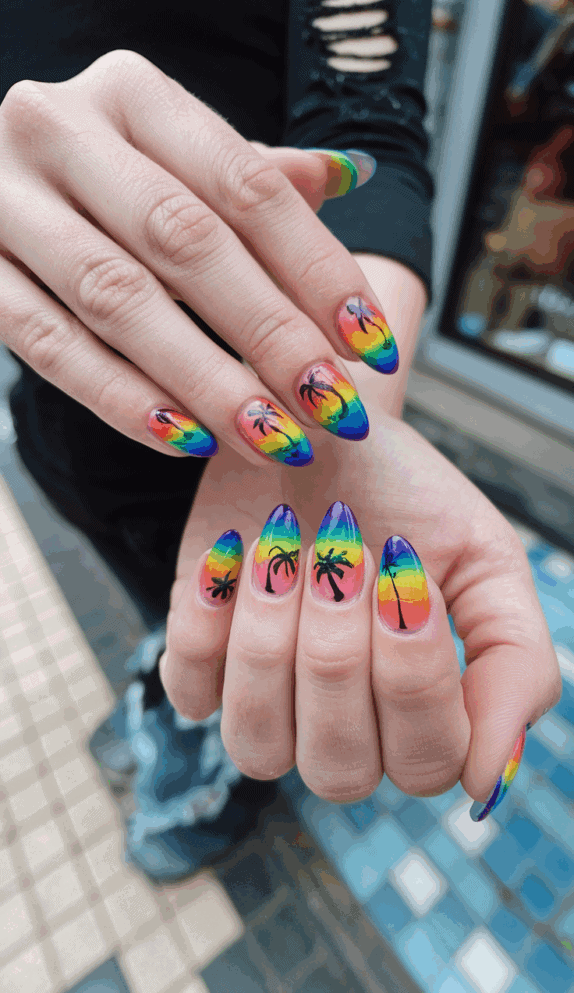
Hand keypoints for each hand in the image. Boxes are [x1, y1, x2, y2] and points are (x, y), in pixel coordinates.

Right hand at [0, 49, 407, 467]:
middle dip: (270, 334)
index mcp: (132, 91)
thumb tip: (355, 172)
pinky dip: (121, 398)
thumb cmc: (105, 174)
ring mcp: (2, 199)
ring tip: (274, 439)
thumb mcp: (178, 153)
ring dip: (206, 381)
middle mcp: (60, 129)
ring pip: (118, 301)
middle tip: (331, 406)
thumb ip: (256, 172)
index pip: (246, 185)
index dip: (317, 270)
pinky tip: (185, 439)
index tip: (370, 345)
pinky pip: (49, 345)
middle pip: (186, 242)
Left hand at [160, 402, 560, 811]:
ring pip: (257, 746)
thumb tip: (487, 777)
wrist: (326, 434)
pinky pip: (188, 691)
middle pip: (338, 766)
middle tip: (348, 552)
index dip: (414, 677)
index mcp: (421, 719)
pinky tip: (234, 552)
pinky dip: (206, 619)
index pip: (426, 763)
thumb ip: (516, 662)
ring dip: (271, 639)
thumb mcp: (487, 560)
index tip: (408, 571)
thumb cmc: (410, 498)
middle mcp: (342, 732)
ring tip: (285, 548)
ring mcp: (265, 707)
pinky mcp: (200, 667)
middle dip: (337, 653)